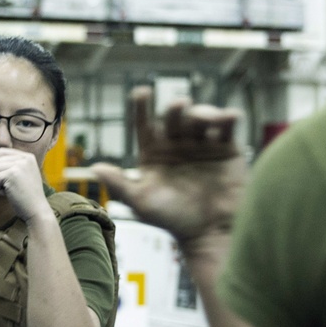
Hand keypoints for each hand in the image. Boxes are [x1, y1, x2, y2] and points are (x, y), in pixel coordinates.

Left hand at [0, 147, 51, 221]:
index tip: (13, 179)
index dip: (0, 167)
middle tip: (13, 186)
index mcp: (28, 157)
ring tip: (12, 189)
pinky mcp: (12, 174)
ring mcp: (19, 165)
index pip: (1, 152)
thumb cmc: (28, 196)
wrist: (37, 210)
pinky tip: (10, 194)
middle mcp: (24, 158)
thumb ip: (13, 164)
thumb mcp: (24, 174)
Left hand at [92, 86, 246, 243]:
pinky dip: (229, 118)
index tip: (142, 93)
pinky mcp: (226, 149)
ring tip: (208, 119)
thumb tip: (94, 168)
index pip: (145, 125)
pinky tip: (231, 116)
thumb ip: (120, 184)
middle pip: (175, 118)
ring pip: (201, 118)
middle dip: (176, 109)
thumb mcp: (142, 203)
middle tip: (180, 105)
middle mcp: (177, 145)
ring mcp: (202, 145)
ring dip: (203, 112)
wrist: (211, 233)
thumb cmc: (174, 220)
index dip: (142, 108)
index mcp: (155, 153)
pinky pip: (227, 128)